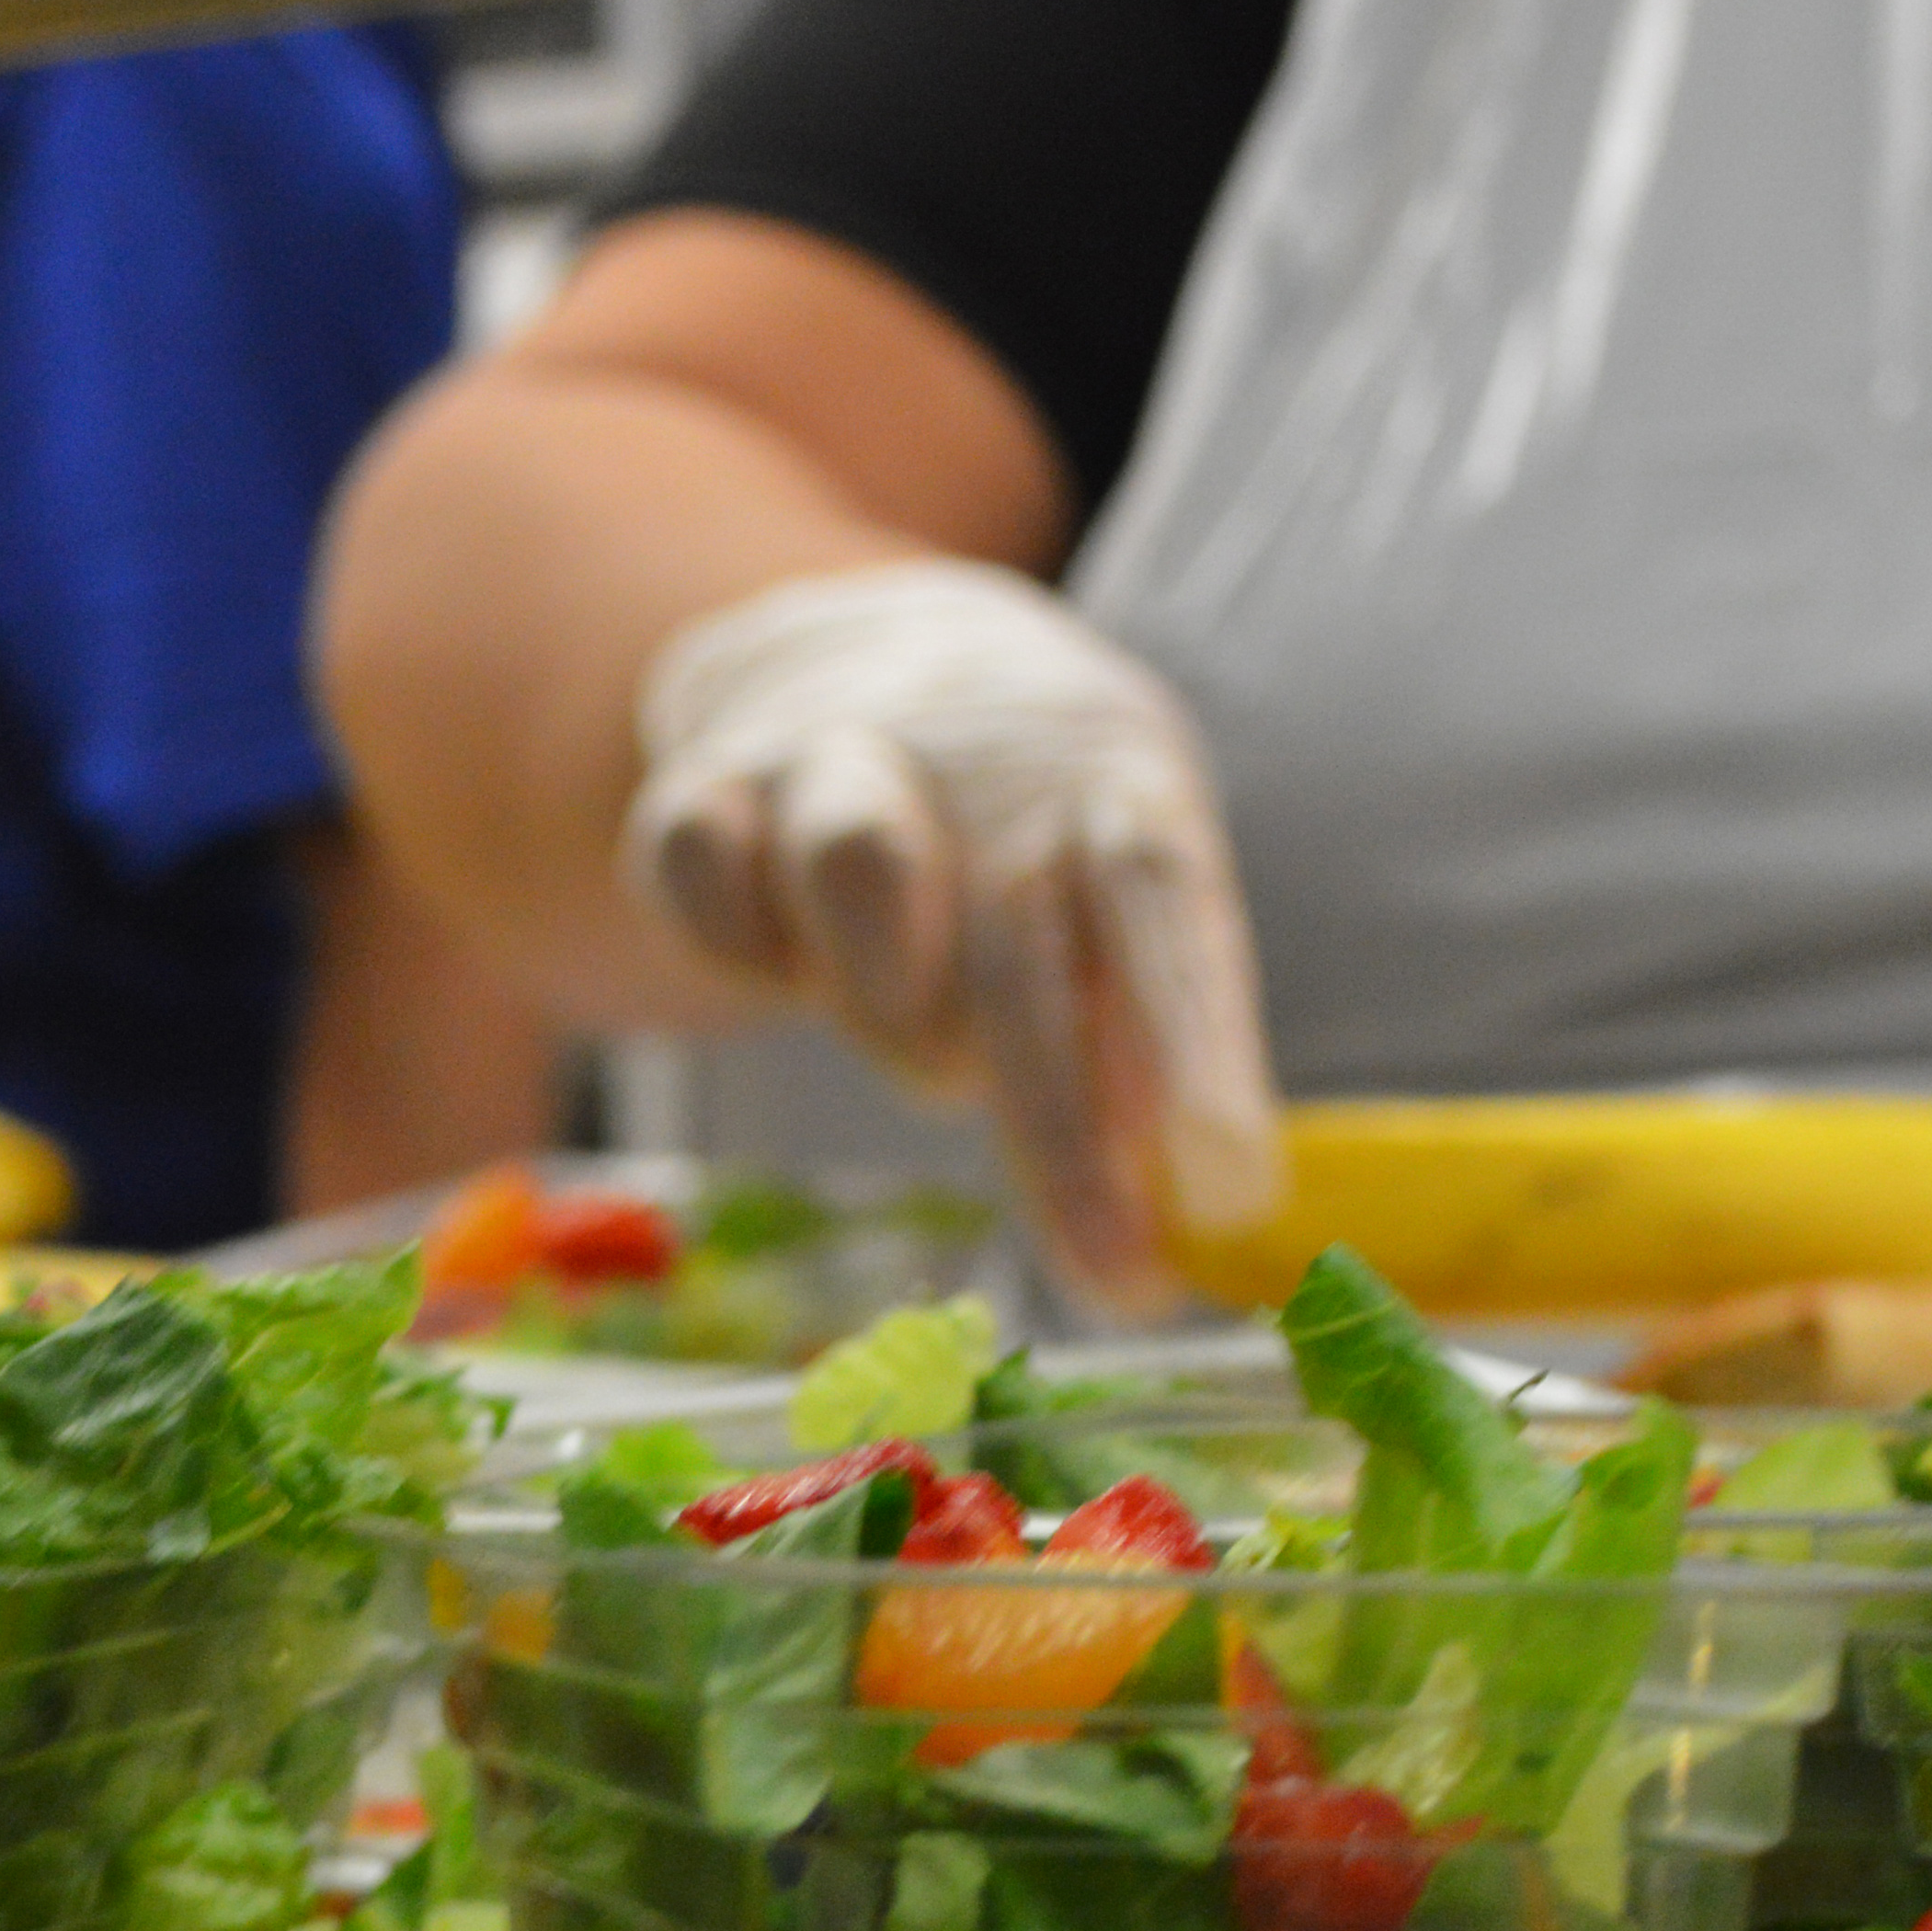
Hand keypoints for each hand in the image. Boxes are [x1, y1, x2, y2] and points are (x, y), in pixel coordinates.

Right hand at [624, 560, 1282, 1299]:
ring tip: (918, 1040)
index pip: (1161, 897)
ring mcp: (834, 760)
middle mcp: (980, 757)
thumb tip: (1202, 1204)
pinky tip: (785, 961)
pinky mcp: (704, 789)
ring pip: (860, 862)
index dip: (1193, 1037)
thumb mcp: (1111, 907)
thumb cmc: (1016, 840)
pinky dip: (745, 946)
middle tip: (1109, 1267)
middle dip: (1060, 1125)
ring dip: (893, 1003)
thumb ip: (1138, 1036)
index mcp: (1109, 779)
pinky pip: (709, 877)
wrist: (855, 663)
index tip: (1227, 1184)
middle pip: (1017, 931)